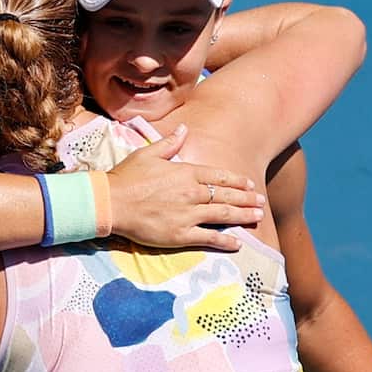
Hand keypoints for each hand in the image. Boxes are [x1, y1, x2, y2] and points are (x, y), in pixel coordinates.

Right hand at [107, 124, 265, 250]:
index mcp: (185, 172)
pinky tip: (238, 243)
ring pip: (223, 214)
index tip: (250, 184)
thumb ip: (169, 143)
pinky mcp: (181, 234)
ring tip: (257, 217)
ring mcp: (188, 214)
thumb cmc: (126, 177)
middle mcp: (191, 193)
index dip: (237, 181)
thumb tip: (183, 128)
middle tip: (261, 202)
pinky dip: (225, 241)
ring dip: (243, 215)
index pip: (219, 176)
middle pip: (226, 195)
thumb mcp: (147, 154)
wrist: (110, 202)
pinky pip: (209, 237)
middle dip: (247, 198)